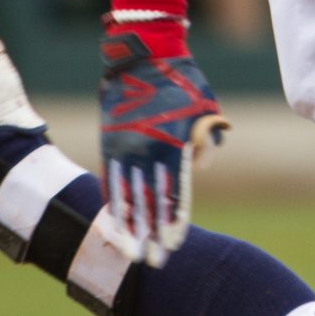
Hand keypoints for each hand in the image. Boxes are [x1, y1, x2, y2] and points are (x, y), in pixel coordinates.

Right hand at [97, 19, 228, 266]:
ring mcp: (123, 147)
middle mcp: (145, 150)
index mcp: (171, 143)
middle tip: (153, 263)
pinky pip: (109, 177)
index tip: (173, 245)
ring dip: (128, 226)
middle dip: (150, 235)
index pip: (173, 193)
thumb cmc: (183, 80)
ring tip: (128, 252)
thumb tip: (200, 165)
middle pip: (149, 202)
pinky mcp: (108, 141)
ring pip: (125, 195)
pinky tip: (112, 221)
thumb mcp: (206, 107)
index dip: (173, 221)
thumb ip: (205, 139)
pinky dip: (112, 201)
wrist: (143, 52)